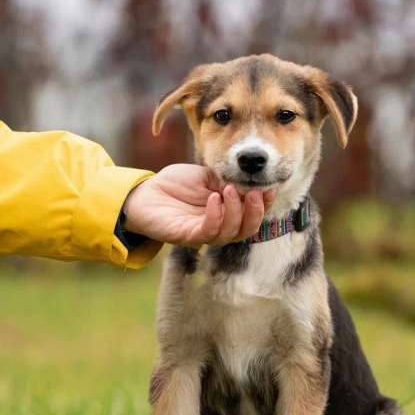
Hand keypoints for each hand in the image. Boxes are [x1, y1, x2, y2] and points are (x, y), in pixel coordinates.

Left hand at [122, 164, 275, 245]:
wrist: (145, 193)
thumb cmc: (175, 185)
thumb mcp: (207, 177)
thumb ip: (226, 180)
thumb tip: (248, 181)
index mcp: (227, 213)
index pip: (252, 215)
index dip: (264, 204)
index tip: (269, 188)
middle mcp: (219, 227)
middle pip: (247, 230)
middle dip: (255, 212)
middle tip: (254, 193)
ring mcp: (204, 234)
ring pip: (231, 233)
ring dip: (235, 211)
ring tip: (229, 190)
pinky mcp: (188, 237)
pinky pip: (209, 232)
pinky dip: (215, 215)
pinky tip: (214, 198)